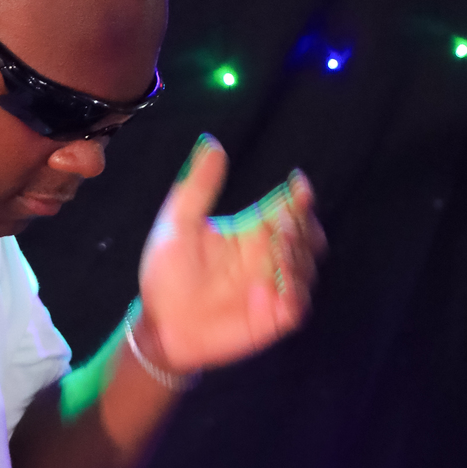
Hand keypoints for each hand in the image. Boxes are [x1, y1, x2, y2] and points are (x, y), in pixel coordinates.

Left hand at [137, 135, 326, 372]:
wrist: (159, 325)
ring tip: (277, 250)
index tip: (299, 186)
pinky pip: (299, 305)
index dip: (299, 196)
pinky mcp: (273, 319)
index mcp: (251, 230)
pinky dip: (293, 294)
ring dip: (297, 257)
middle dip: (302, 226)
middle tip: (282, 222)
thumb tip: (212, 142)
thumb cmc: (166, 274)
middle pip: (307, 234)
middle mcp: (268, 257)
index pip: (287, 207)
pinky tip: (272, 286)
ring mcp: (274, 288)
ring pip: (307, 268)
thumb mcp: (177, 224)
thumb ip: (197, 187)